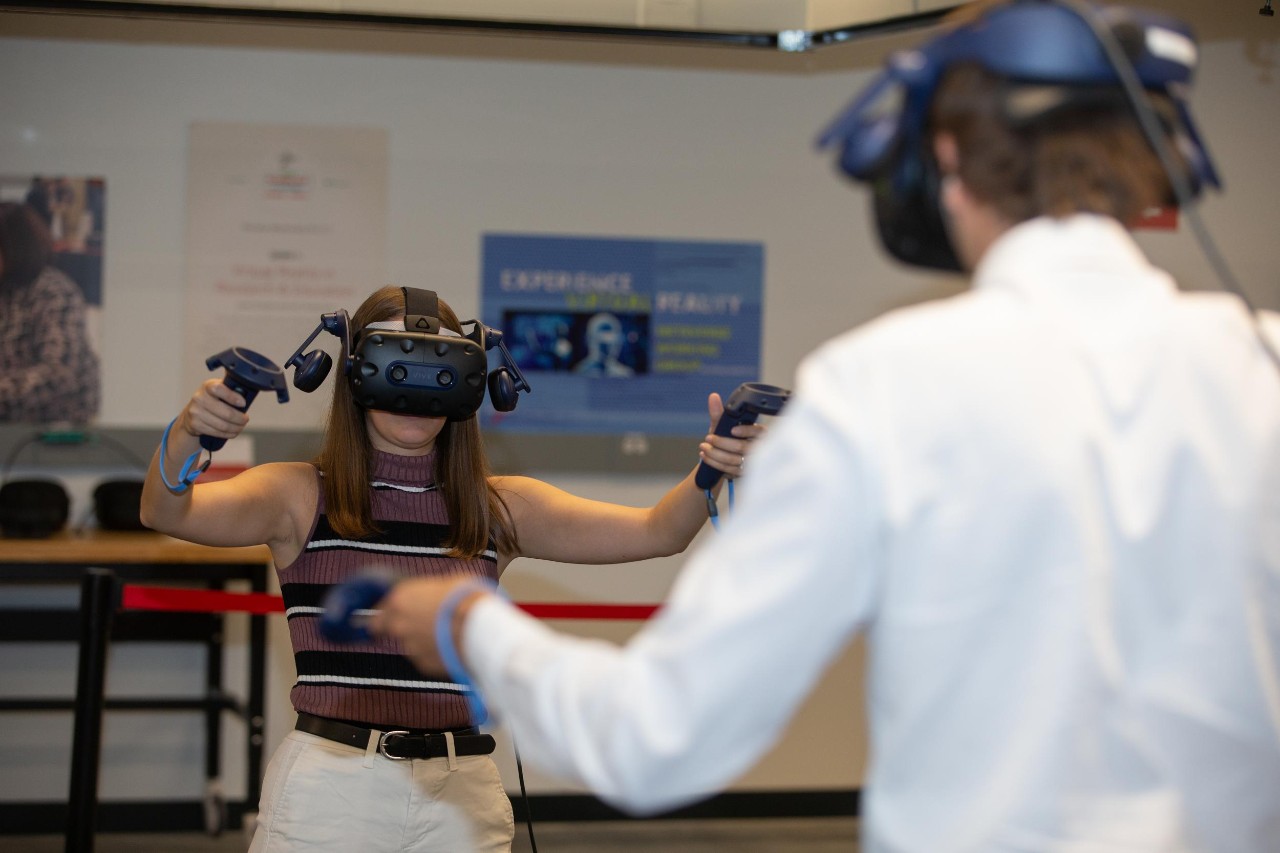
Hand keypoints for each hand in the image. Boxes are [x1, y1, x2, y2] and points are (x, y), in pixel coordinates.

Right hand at [180, 378, 249, 443]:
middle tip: (245, 419)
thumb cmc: (212, 400)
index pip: (219, 389)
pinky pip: (216, 432)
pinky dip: (228, 434)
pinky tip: (232, 432)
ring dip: (236, 428)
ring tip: (240, 426)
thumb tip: (247, 398)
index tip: (243, 403)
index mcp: (208, 386)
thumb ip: (231, 390)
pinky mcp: (194, 424)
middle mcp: (199, 398)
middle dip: (240, 419)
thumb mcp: (219, 391)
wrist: (192, 412)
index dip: (232, 397)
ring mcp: (195, 412)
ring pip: (223, 425)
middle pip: (226, 413)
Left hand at [368, 576, 491, 674]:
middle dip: (395, 627)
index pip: (380, 606)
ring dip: (420, 639)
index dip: (390, 609)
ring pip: (408, 643)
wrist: (482, 629)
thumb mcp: (451, 582)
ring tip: (445, 634)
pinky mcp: (422, 665)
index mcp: (401, 597)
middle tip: (416, 624)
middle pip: (382, 628)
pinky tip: (451, 646)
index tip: (399, 609)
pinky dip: (434, 653)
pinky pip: (424, 657)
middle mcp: (398, 623)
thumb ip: (434, 591)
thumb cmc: (468, 599)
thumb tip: (437, 595)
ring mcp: (409, 646)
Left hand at [697, 392, 766, 480]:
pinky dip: (715, 462)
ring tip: (703, 447)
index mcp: (759, 433)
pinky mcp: (743, 472)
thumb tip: (713, 397)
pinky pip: (729, 469)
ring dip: (715, 453)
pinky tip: (705, 456)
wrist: (723, 457)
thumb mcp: (723, 425)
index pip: (759, 431)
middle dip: (722, 442)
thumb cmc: (727, 437)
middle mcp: (758, 448)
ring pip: (734, 459)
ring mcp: (752, 462)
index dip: (747, 431)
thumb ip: (718, 412)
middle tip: (708, 438)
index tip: (732, 430)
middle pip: (743, 447)